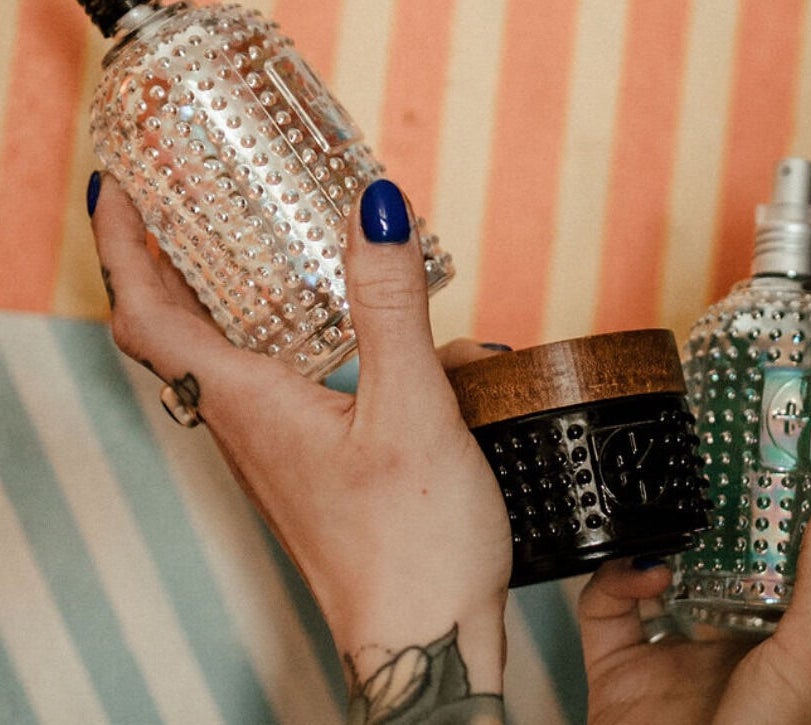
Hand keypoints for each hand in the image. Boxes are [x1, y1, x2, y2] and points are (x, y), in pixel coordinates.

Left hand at [89, 174, 510, 717]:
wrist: (426, 644)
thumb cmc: (414, 549)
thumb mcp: (412, 410)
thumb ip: (391, 307)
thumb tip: (372, 210)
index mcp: (249, 406)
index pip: (146, 313)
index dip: (120, 242)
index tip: (120, 184)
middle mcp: (248, 426)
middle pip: (176, 328)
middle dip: (171, 253)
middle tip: (193, 193)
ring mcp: (279, 449)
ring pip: (229, 356)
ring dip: (233, 293)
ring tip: (268, 241)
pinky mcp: (314, 465)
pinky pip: (280, 384)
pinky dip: (293, 337)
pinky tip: (354, 331)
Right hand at [579, 461, 810, 723]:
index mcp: (808, 647)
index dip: (805, 506)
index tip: (792, 450)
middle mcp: (745, 649)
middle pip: (733, 559)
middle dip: (723, 512)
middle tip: (717, 456)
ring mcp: (681, 658)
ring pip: (666, 572)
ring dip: (663, 536)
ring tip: (672, 499)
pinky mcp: (622, 668)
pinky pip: (606, 605)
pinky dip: (615, 576)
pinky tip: (642, 568)